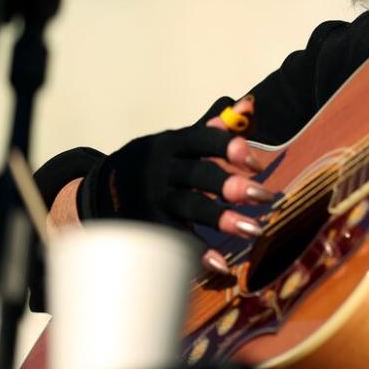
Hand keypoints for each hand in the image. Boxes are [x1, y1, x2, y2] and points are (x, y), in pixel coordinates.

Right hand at [80, 97, 273, 242]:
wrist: (103, 189)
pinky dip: (197, 252)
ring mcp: (153, 198)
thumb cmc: (157, 163)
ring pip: (190, 207)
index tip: (257, 164)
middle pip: (199, 175)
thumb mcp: (179, 142)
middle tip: (265, 196)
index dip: (230, 148)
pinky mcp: (147, 225)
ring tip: (254, 230)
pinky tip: (220, 263)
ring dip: (223, 219)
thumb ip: (215, 130)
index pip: (204, 139)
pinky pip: (173, 238)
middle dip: (232, 186)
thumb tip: (250, 105)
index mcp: (173, 143)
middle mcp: (162, 168)